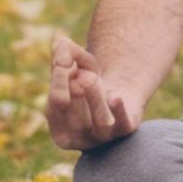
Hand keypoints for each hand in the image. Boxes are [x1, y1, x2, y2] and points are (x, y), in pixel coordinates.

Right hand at [45, 34, 139, 150]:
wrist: (119, 96)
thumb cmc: (88, 83)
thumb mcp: (76, 64)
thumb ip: (65, 52)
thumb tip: (60, 42)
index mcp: (59, 128)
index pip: (56, 103)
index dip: (60, 79)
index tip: (66, 60)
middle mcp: (80, 139)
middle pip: (74, 116)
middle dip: (74, 88)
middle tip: (77, 70)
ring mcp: (104, 137)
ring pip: (100, 122)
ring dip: (95, 98)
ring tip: (91, 77)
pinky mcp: (126, 130)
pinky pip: (123, 124)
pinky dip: (119, 110)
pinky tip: (115, 96)